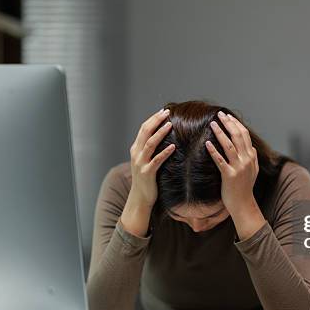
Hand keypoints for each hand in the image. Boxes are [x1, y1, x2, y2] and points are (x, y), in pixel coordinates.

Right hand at [121, 109, 174, 235]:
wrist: (140, 198)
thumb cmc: (147, 179)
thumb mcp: (145, 161)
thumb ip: (150, 149)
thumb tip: (164, 135)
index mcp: (136, 149)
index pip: (143, 129)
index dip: (153, 119)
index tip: (164, 111)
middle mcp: (136, 154)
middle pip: (145, 132)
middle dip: (156, 120)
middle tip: (167, 112)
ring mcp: (140, 163)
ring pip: (150, 144)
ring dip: (160, 133)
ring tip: (170, 125)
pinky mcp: (147, 173)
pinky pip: (157, 160)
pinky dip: (165, 152)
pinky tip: (173, 147)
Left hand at [206, 111, 265, 239]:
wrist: (243, 204)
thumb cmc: (245, 188)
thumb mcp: (253, 170)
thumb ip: (252, 158)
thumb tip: (251, 146)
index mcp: (251, 156)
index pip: (244, 134)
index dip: (235, 123)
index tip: (226, 116)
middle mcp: (247, 160)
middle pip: (237, 136)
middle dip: (228, 123)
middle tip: (219, 114)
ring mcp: (238, 167)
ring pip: (229, 145)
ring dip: (220, 133)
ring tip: (212, 124)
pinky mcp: (229, 176)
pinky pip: (220, 160)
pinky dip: (214, 151)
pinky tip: (207, 143)